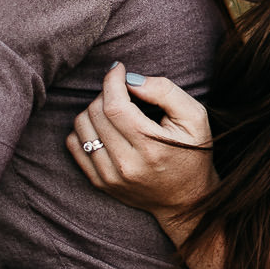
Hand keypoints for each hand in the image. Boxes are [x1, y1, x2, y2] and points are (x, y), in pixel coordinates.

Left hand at [67, 65, 215, 218]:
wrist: (186, 200)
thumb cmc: (193, 153)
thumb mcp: (195, 117)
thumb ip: (165, 92)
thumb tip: (131, 80)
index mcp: (151, 147)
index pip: (114, 106)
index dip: (112, 80)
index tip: (119, 69)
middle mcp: (126, 165)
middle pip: (95, 114)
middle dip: (106, 93)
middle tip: (123, 91)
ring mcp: (110, 177)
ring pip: (81, 127)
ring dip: (94, 110)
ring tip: (114, 110)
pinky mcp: (100, 183)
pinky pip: (74, 146)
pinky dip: (84, 129)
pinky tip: (104, 127)